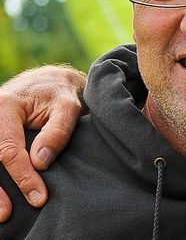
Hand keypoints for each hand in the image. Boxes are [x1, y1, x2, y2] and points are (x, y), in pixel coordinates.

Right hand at [0, 64, 85, 220]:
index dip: (23, 176)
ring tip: (3, 213)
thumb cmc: (61, 93)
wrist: (51, 81)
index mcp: (5, 106)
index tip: (38, 196)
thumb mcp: (68, 106)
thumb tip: (40, 162)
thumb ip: (57, 131)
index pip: (9, 149)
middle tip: (7, 214)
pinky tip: (2, 197)